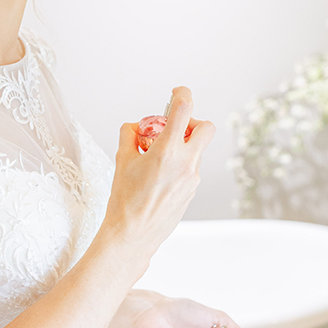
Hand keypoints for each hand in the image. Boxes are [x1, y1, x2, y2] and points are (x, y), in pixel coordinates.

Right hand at [102, 87, 214, 263]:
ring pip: (198, 150)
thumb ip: (130, 136)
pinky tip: (161, 176)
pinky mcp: (193, 191)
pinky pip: (192, 168)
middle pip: (206, 128)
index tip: (176, 93)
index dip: (182, 94)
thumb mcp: (121, 160)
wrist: (132, 234)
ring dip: (184, 145)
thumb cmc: (124, 200)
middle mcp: (186, 163)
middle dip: (193, 122)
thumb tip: (136, 127)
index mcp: (167, 151)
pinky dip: (181, 164)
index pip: (184, 109)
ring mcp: (192, 179)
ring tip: (159, 158)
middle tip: (175, 129)